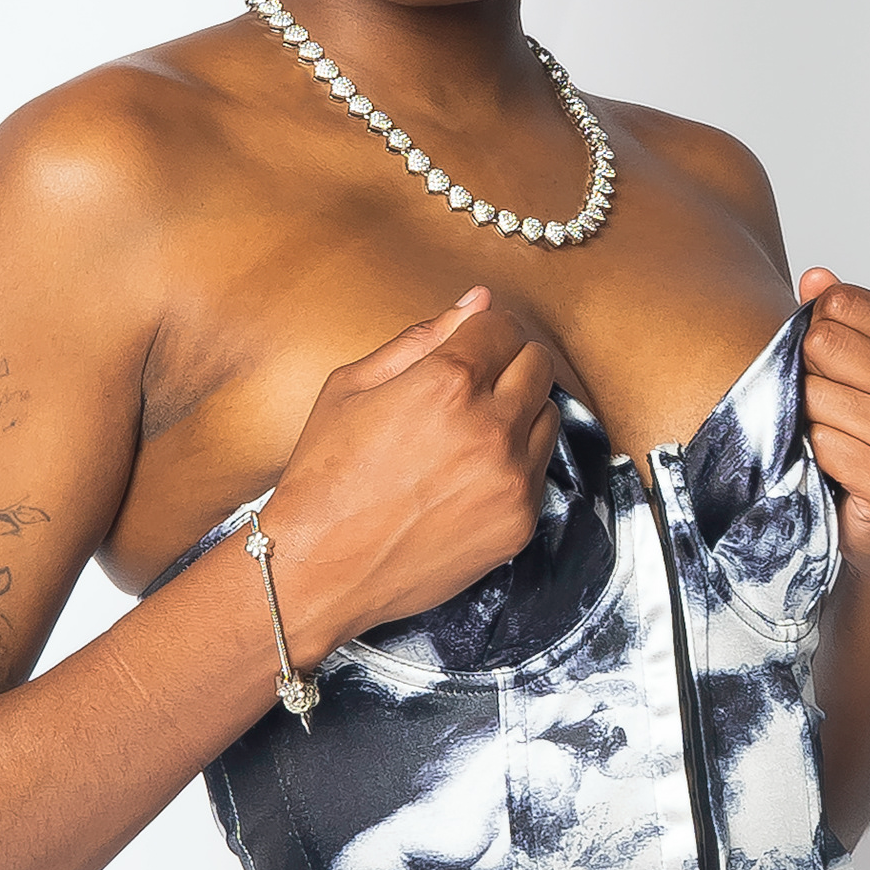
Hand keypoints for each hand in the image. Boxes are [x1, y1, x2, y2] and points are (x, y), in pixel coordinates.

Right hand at [258, 287, 560, 659]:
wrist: (320, 568)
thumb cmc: (325, 476)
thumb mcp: (352, 386)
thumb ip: (422, 337)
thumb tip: (478, 301)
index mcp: (448, 381)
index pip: (503, 325)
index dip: (483, 330)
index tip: (469, 345)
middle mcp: (491, 426)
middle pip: (537, 362)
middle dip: (508, 362)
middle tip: (472, 385)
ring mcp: (512, 478)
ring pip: (548, 414)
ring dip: (519, 411)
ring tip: (469, 433)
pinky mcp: (521, 521)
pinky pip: (541, 469)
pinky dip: (516, 463)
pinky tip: (470, 475)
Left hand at [797, 269, 869, 569]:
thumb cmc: (868, 436)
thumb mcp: (858, 368)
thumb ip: (838, 319)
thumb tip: (816, 277)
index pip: (842, 304)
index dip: (817, 330)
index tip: (830, 363)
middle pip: (825, 344)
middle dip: (809, 374)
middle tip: (828, 407)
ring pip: (816, 396)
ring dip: (808, 420)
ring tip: (833, 438)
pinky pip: (821, 444)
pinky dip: (814, 457)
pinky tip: (835, 469)